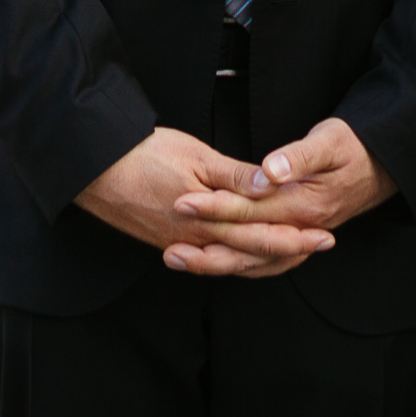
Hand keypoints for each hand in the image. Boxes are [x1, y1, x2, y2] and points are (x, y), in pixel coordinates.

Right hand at [76, 126, 333, 277]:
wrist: (92, 167)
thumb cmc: (143, 154)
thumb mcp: (197, 156)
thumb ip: (237, 176)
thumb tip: (273, 186)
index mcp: (208, 221)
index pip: (261, 235)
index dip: (295, 236)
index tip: (323, 234)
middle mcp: (197, 241)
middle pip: (251, 254)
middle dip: (289, 250)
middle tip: (321, 244)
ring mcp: (180, 245)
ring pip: (231, 262)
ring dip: (264, 259)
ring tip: (292, 253)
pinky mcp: (166, 242)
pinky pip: (209, 260)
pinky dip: (233, 261)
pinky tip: (242, 258)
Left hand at [168, 117, 396, 253]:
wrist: (382, 164)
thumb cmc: (353, 146)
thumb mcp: (330, 140)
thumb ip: (298, 157)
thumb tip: (271, 170)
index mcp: (305, 205)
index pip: (251, 211)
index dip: (214, 207)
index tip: (181, 202)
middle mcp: (301, 229)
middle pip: (247, 245)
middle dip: (205, 247)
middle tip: (168, 248)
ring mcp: (300, 238)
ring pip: (253, 261)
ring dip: (215, 263)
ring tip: (178, 260)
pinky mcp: (297, 238)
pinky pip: (264, 261)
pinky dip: (237, 265)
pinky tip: (213, 262)